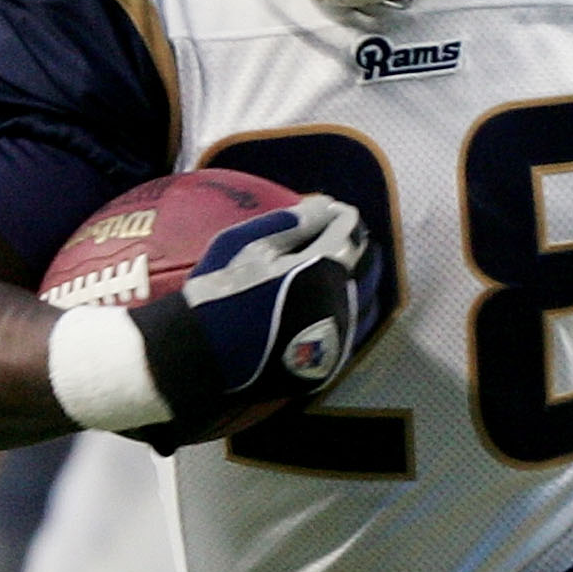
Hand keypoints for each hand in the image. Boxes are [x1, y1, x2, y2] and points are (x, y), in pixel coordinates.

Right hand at [132, 196, 374, 448]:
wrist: (203, 353)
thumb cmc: (222, 289)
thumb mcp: (249, 242)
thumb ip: (295, 220)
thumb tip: (328, 205)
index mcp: (325, 269)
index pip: (350, 231)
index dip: (341, 216)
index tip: (329, 211)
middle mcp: (342, 304)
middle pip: (370, 265)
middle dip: (355, 246)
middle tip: (333, 238)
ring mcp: (338, 340)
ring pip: (368, 300)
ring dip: (357, 280)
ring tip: (334, 271)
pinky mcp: (328, 366)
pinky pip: (352, 332)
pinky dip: (347, 312)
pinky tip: (327, 305)